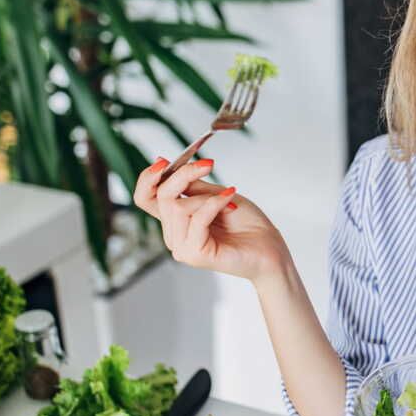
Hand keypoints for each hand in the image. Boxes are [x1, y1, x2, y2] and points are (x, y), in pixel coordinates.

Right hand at [133, 157, 289, 282]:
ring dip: (207, 196)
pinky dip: (214, 204)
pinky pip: (197, 219)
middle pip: (161, 198)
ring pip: (178, 207)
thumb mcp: (217, 195)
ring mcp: (182, 247)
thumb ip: (191, 186)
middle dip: (183, 175)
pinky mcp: (195, 254)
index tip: (164, 161)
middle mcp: (174, 235)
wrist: (271, 250)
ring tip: (230, 196)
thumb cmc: (248, 224)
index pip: (145, 198)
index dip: (148, 178)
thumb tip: (166, 165)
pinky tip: (231, 201)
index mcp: (176, 220)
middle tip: (207, 165)